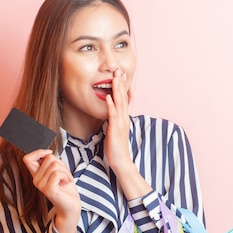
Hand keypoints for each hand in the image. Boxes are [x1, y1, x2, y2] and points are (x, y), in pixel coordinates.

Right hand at [22, 149, 80, 232]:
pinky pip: (57, 173)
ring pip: (55, 165)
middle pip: (48, 158)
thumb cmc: (66, 187)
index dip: (39, 152)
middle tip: (64, 175)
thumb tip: (48, 152)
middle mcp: (36, 180)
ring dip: (65, 171)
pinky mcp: (48, 189)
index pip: (27, 158)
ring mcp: (41, 185)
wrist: (71, 205)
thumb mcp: (59, 170)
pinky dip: (66, 176)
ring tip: (65, 180)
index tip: (49, 154)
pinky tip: (66, 183)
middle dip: (61, 164)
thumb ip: (51, 161)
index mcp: (36, 174)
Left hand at [104, 69, 152, 199]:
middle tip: (119, 70)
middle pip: (123, 98)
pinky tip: (109, 97)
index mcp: (123, 118)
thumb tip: (110, 114)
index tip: (120, 75)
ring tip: (115, 78)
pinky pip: (113, 115)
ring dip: (117, 90)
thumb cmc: (116, 148)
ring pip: (119, 103)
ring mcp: (120, 123)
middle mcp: (123, 118)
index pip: (123, 99)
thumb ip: (114, 121)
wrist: (121, 161)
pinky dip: (111, 105)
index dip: (122, 87)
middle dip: (120, 84)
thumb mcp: (115, 131)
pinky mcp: (115, 129)